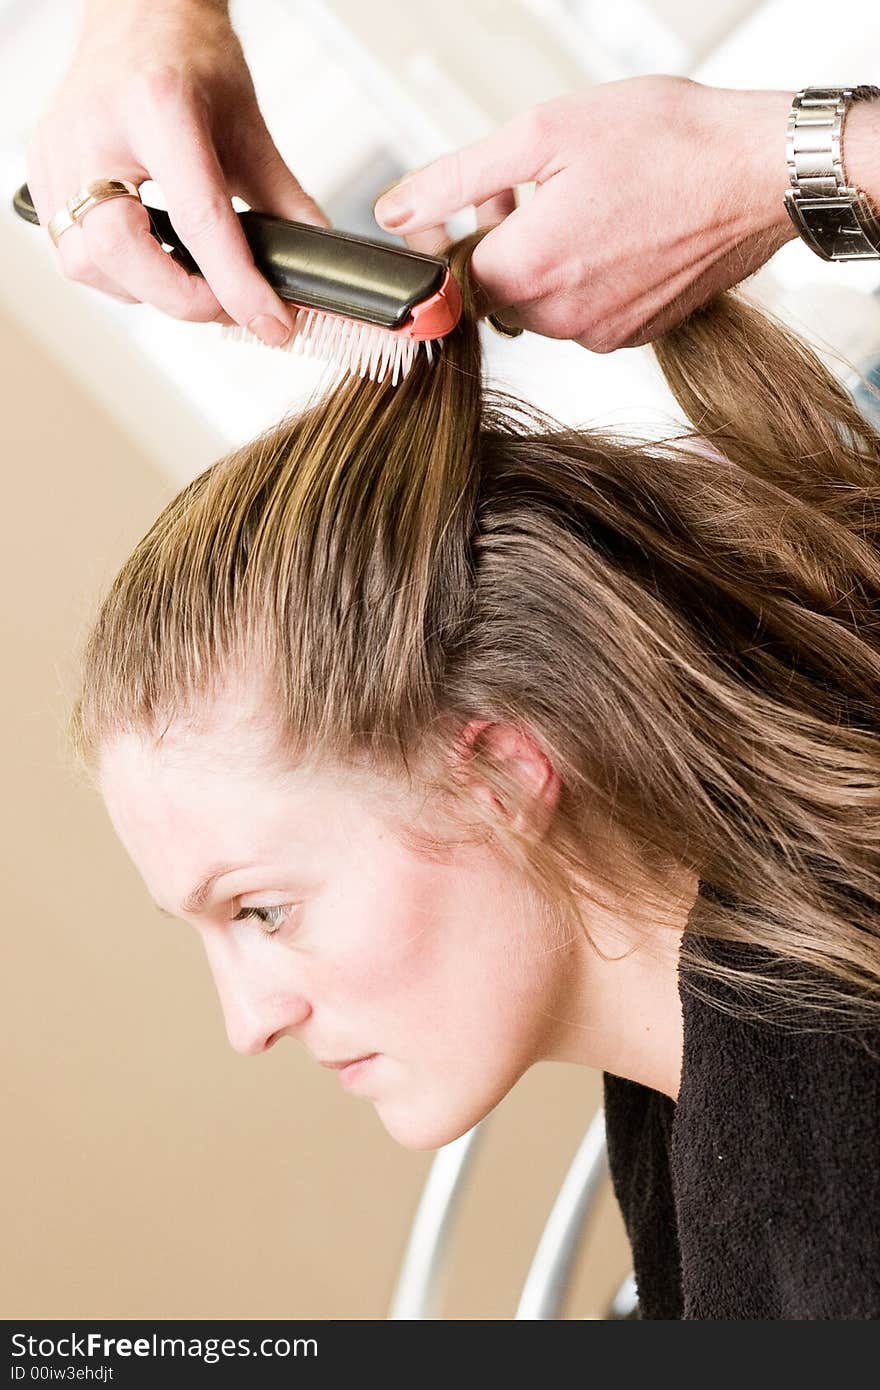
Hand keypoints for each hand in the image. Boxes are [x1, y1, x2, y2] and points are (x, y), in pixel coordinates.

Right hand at [25, 1, 328, 343]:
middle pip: (122, 253)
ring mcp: (59, 149)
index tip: (270, 323)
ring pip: (88, 263)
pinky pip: (72, 250)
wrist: (142, 14)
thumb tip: (315, 262)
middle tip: (226, 305)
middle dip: (181, 298)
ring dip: (146, 290)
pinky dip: (117, 272)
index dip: (237, 286)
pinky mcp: (43, 168)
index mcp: (158, 107)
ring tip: (189, 276)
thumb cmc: (189, 58)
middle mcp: (96, 129)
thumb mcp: (248, 127)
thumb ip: (284, 201)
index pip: (199, 220)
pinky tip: (151, 258)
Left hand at [375, 76, 799, 351]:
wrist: (760, 174)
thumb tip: (395, 212)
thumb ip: (456, 179)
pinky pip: (585, 314)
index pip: (452, 280)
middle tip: (524, 187)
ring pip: (541, 306)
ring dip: (543, 259)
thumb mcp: (544, 133)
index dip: (452, 239)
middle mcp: (561, 318)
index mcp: (529, 270)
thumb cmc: (667, 141)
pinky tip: (611, 228)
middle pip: (495, 296)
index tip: (473, 207)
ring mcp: (602, 334)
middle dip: (499, 244)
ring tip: (575, 199)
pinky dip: (586, 276)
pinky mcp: (636, 336)